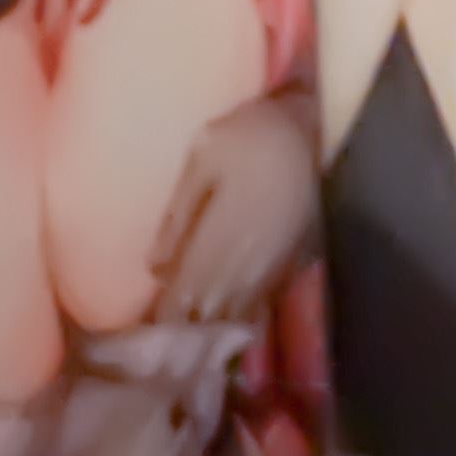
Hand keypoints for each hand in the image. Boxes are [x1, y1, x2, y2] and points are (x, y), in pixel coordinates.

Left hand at [149, 88, 320, 329]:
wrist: (307, 130)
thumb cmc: (246, 139)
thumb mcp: (201, 161)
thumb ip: (176, 217)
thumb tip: (154, 267)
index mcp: (215, 248)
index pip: (182, 305)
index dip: (162, 317)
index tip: (148, 317)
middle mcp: (243, 271)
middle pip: (208, 319)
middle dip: (186, 325)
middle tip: (168, 320)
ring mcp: (269, 272)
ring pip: (234, 316)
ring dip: (213, 319)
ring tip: (195, 317)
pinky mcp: (289, 266)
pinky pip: (258, 303)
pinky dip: (239, 308)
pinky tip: (229, 300)